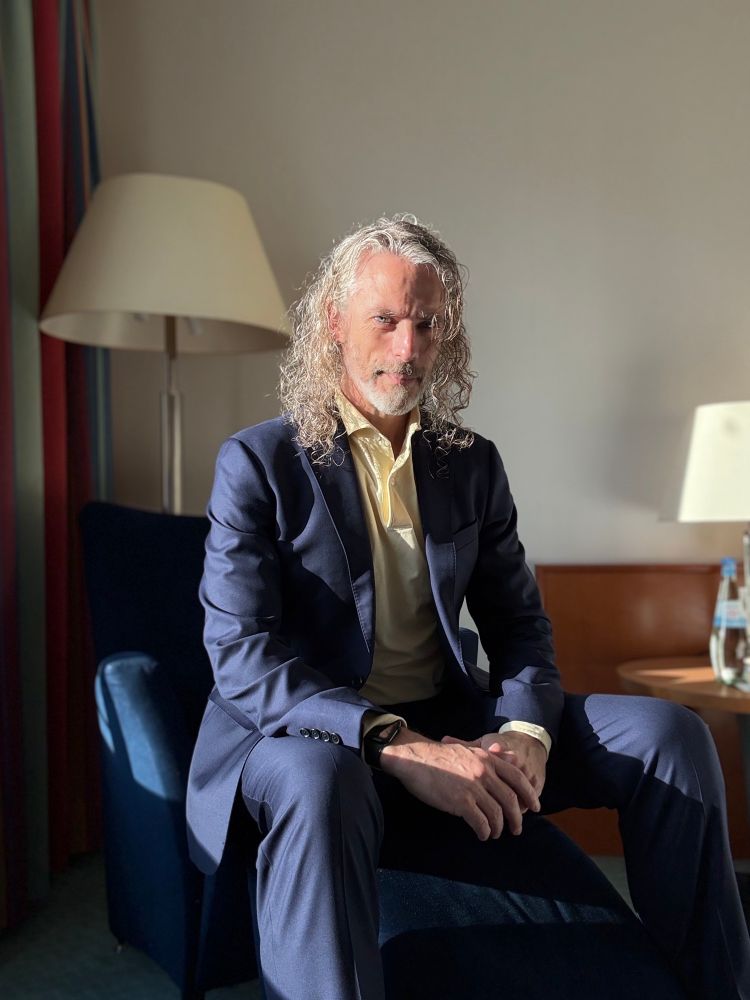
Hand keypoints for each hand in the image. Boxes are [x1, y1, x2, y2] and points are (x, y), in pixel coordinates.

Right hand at [380, 728, 540, 840]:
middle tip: (516, 829)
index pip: (518, 778)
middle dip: (517, 818)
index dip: (529, 794)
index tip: (535, 807)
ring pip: (497, 814)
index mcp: (487, 759)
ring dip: (498, 828)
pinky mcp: (461, 801)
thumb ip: (489, 757)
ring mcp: (473, 787)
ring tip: (493, 834)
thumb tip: (510, 760)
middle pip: (511, 800)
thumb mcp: (468, 751)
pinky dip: (484, 832)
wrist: (414, 758)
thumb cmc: (438, 756)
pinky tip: (481, 835)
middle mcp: (484, 772)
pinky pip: (480, 822)